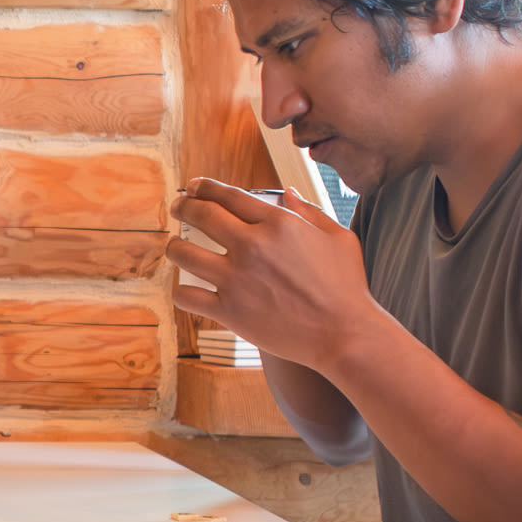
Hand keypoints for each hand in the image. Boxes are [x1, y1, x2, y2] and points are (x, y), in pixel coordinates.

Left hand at [167, 179, 375, 373]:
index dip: (205, 187)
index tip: (194, 186)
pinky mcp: (229, 311)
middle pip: (201, 215)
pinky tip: (185, 288)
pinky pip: (187, 296)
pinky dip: (180, 291)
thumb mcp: (338, 238)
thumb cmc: (347, 287)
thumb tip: (288, 193)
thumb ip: (311, 211)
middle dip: (183, 206)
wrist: (344, 335)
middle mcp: (252, 246)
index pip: (228, 195)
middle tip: (177, 207)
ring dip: (174, 247)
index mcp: (278, 223)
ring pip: (184, 254)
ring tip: (175, 247)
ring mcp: (237, 279)